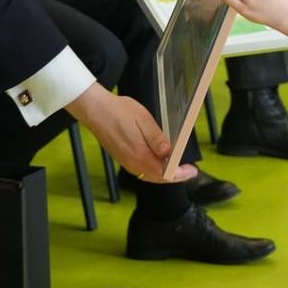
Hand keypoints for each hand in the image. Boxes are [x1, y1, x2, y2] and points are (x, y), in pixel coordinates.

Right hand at [66, 83, 194, 181]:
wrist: (95, 110)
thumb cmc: (119, 111)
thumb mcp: (144, 120)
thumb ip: (157, 139)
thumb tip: (170, 153)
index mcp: (139, 155)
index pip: (164, 174)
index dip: (180, 175)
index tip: (192, 171)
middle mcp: (132, 163)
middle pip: (157, 177)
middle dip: (175, 176)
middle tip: (188, 170)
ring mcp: (126, 161)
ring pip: (149, 175)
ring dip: (164, 173)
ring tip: (176, 166)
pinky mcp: (122, 158)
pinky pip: (141, 170)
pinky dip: (153, 169)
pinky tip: (158, 161)